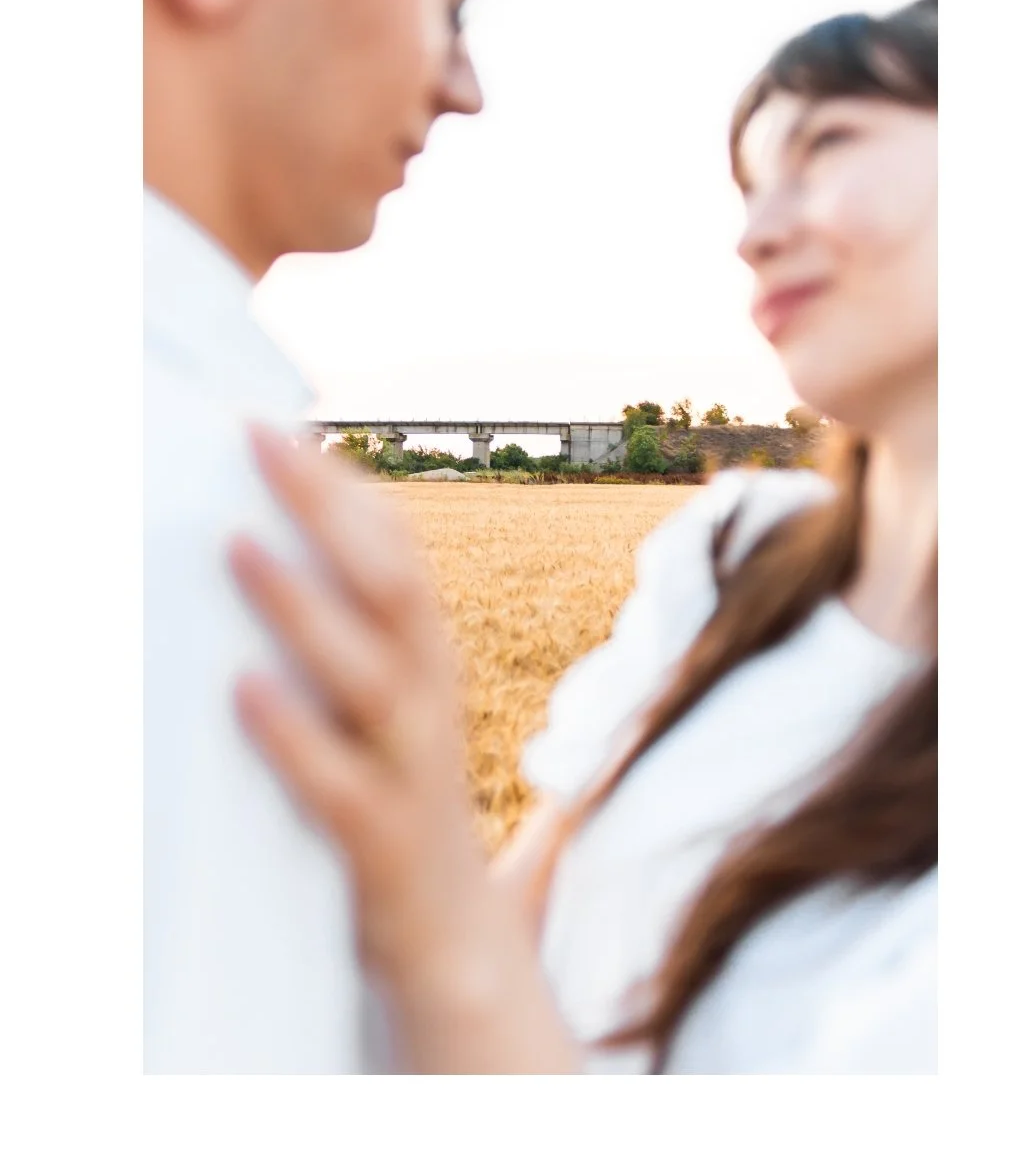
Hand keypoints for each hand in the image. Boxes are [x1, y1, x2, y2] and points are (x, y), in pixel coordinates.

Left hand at [227, 424, 490, 993]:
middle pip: (393, 587)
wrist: (451, 940)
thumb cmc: (391, 799)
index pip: (399, 554)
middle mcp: (431, 698)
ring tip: (238, 546)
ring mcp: (413, 768)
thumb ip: (339, 641)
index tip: (281, 429)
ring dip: (305, 606)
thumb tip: (249, 555)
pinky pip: (341, 782)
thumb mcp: (378, 709)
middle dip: (330, 509)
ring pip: (373, 674)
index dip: (347, 489)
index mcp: (427, 660)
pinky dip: (294, 733)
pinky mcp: (383, 839)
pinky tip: (244, 687)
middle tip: (260, 442)